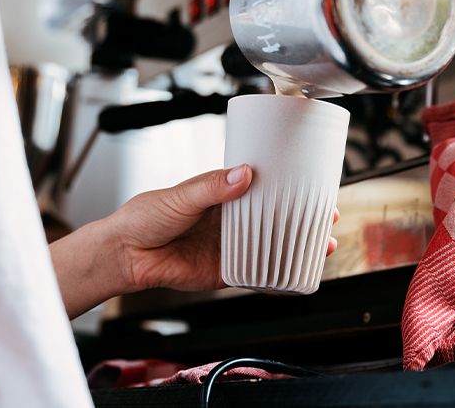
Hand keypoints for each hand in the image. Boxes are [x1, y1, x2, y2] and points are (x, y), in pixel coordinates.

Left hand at [110, 165, 337, 291]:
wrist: (125, 254)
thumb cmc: (144, 217)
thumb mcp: (181, 195)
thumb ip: (213, 187)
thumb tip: (243, 174)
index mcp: (221, 196)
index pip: (262, 190)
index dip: (288, 189)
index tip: (312, 186)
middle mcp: (229, 221)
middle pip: (274, 220)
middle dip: (303, 220)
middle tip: (328, 217)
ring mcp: (229, 247)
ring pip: (271, 248)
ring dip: (297, 248)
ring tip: (323, 246)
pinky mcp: (224, 273)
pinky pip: (256, 277)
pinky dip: (277, 280)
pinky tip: (296, 278)